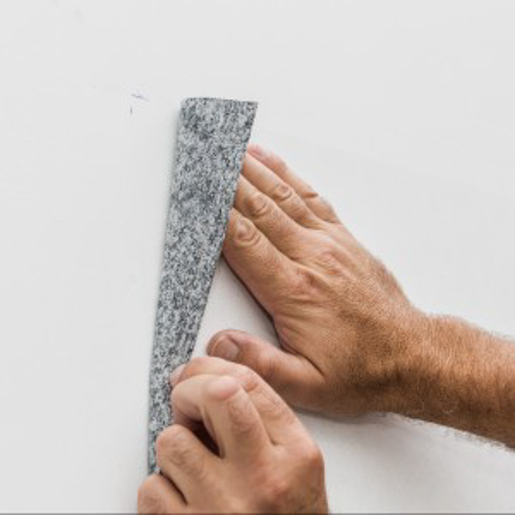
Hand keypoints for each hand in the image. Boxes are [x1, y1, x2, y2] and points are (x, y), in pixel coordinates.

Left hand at [138, 357, 327, 513]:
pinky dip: (161, 489)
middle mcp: (263, 478)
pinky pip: (152, 487)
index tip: (197, 371)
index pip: (248, 383)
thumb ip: (263, 422)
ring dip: (175, 449)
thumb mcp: (295, 466)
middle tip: (186, 401)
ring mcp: (224, 508)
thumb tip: (209, 382)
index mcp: (295, 455)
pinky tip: (184, 500)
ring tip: (192, 467)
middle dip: (190, 389)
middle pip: (216, 394)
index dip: (213, 367)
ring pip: (172, 440)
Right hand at [207, 144, 426, 415]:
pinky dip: (289, 176)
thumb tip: (219, 345)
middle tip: (205, 158)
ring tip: (231, 150)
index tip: (197, 190)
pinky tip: (273, 163)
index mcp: (295, 291)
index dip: (216, 213)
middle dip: (228, 181)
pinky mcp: (343, 240)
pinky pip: (311, 199)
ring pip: (284, 197)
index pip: (244, 241)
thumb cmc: (361, 370)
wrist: (412, 357)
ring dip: (255, 171)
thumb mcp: (306, 386)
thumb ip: (260, 364)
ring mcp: (330, 244)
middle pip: (260, 209)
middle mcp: (311, 258)